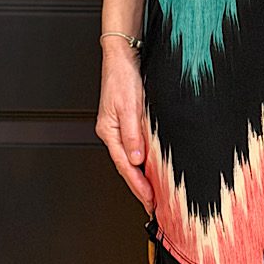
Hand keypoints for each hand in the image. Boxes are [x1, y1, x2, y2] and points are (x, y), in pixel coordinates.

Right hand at [95, 44, 153, 215]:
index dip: (138, 185)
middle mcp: (113, 133)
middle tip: (153, 206)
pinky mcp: (129, 122)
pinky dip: (144, 161)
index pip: (125, 165)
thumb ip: (133, 134)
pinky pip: (136, 148)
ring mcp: (120, 128)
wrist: (123, 58)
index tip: (149, 200)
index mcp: (109, 131)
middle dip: (139, 187)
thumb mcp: (130, 106)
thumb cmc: (123, 78)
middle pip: (127, 166)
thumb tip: (136, 159)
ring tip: (154, 194)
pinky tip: (151, 168)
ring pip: (131, 159)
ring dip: (142, 177)